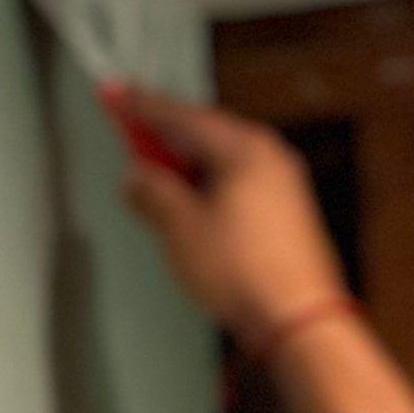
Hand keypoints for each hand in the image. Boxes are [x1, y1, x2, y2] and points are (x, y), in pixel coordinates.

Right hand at [102, 84, 348, 348]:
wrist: (296, 318)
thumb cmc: (248, 272)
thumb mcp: (181, 228)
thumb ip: (153, 193)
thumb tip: (137, 178)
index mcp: (244, 148)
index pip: (182, 116)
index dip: (142, 107)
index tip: (117, 94)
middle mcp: (269, 157)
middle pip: (204, 133)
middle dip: (163, 135)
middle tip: (128, 129)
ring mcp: (282, 184)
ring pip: (220, 160)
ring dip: (183, 165)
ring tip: (151, 176)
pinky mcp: (285, 212)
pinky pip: (236, 182)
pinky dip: (206, 185)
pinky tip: (188, 203)